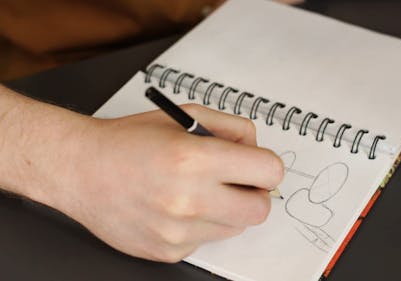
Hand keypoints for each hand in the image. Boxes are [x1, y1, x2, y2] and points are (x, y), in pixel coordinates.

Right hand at [0, 86, 283, 262]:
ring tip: (198, 191)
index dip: (267, 165)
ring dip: (226, 209)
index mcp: (193, 159)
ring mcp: (177, 232)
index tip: (257, 165)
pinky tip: (176, 207)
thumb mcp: (185, 116)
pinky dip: (201, 224)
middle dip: (255, 193)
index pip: (269, 171)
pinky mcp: (168, 251)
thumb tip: (258, 151)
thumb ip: (233, 129)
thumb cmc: (129, 140)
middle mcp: (187, 200)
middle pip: (260, 209)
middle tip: (236, 182)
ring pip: (235, 228)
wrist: (81, 169)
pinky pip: (207, 240)